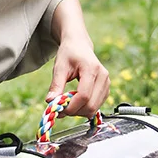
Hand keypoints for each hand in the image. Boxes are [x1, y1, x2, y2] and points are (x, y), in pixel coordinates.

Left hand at [47, 0, 109, 117]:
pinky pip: (96, 107)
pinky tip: (75, 102)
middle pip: (91, 105)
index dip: (71, 107)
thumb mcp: (59, 67)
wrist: (79, 45)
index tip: (58, 110)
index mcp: (92, 69)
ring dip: (79, 112)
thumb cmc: (69, 54)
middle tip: (61, 109)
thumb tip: (50, 101)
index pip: (84, 96)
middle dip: (74, 111)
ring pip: (94, 109)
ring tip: (67, 104)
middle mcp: (103, 77)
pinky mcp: (106, 90)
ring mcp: (106, 84)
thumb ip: (56, 85)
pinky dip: (84, 109)